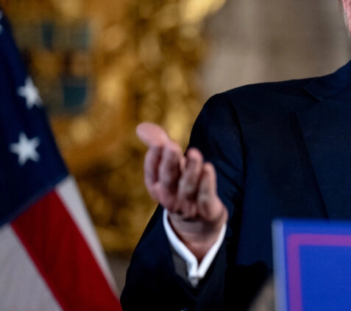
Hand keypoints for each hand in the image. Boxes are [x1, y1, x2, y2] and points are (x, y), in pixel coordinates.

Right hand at [137, 122, 227, 260]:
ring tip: (194, 153)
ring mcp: (187, 205)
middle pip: (168, 179)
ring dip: (191, 170)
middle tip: (171, 145)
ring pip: (188, 186)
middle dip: (169, 162)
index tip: (159, 143)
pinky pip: (205, 196)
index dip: (155, 158)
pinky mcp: (206, 209)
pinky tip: (209, 168)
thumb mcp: (169, 167)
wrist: (197, 224)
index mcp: (157, 186)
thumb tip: (141, 126)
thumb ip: (158, 145)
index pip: (152, 172)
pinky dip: (207, 183)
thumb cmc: (180, 187)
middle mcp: (169, 196)